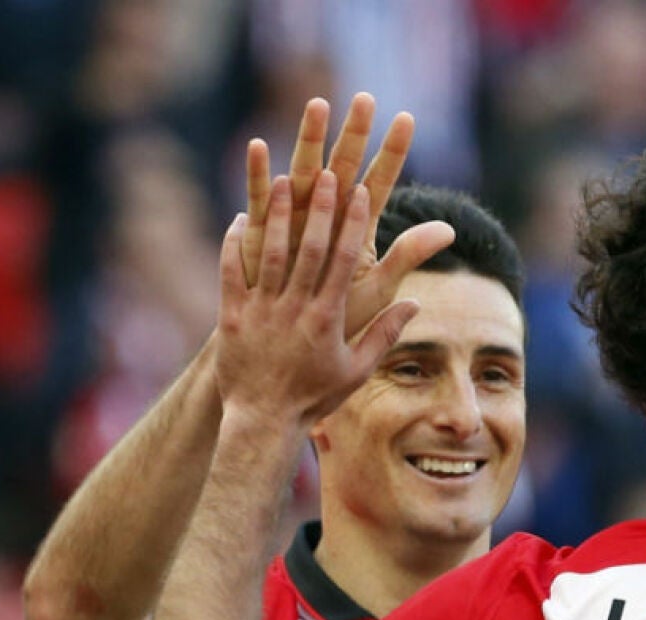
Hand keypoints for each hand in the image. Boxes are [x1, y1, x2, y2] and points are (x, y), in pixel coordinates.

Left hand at [216, 171, 420, 422]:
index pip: (343, 262)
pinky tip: (244, 218)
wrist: (263, 420)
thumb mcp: (357, 370)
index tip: (360, 193)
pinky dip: (236, 244)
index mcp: (327, 319)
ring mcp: (261, 310)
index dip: (351, 225)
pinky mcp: (232, 316)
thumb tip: (414, 305)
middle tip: (327, 173)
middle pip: (309, 249)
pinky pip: (232, 271)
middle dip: (320, 208)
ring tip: (285, 180)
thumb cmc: (314, 396)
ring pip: (271, 254)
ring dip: (280, 215)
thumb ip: (384, 334)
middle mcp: (295, 309)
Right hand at [241, 93, 424, 337]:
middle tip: (365, 98)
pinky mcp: (261, 234)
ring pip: (304, 172)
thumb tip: (450, 230)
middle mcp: (326, 216)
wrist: (290, 348)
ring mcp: (293, 220)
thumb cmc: (335, 321)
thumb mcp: (376, 286)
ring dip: (310, 140)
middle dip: (354, 134)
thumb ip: (407, 256)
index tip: (407, 118)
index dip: (393, 153)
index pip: (380, 183)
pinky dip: (260, 176)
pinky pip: (260, 201)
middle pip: (344, 168)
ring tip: (318, 105)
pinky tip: (259, 147)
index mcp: (356, 228)